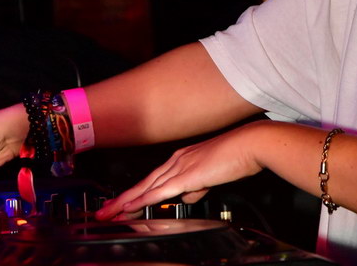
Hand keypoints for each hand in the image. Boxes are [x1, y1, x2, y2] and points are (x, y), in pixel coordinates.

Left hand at [96, 122, 265, 220]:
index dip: (137, 192)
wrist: (251, 143)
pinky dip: (143, 200)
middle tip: (105, 211)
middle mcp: (178, 159)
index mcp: (184, 158)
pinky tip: (131, 207)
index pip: (154, 179)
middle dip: (123, 199)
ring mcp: (182, 165)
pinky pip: (160, 191)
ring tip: (110, 213)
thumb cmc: (238, 155)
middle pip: (144, 183)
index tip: (123, 203)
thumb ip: (198, 185)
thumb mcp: (213, 173)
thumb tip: (188, 196)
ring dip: (126, 202)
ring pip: (147, 187)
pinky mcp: (188, 174)